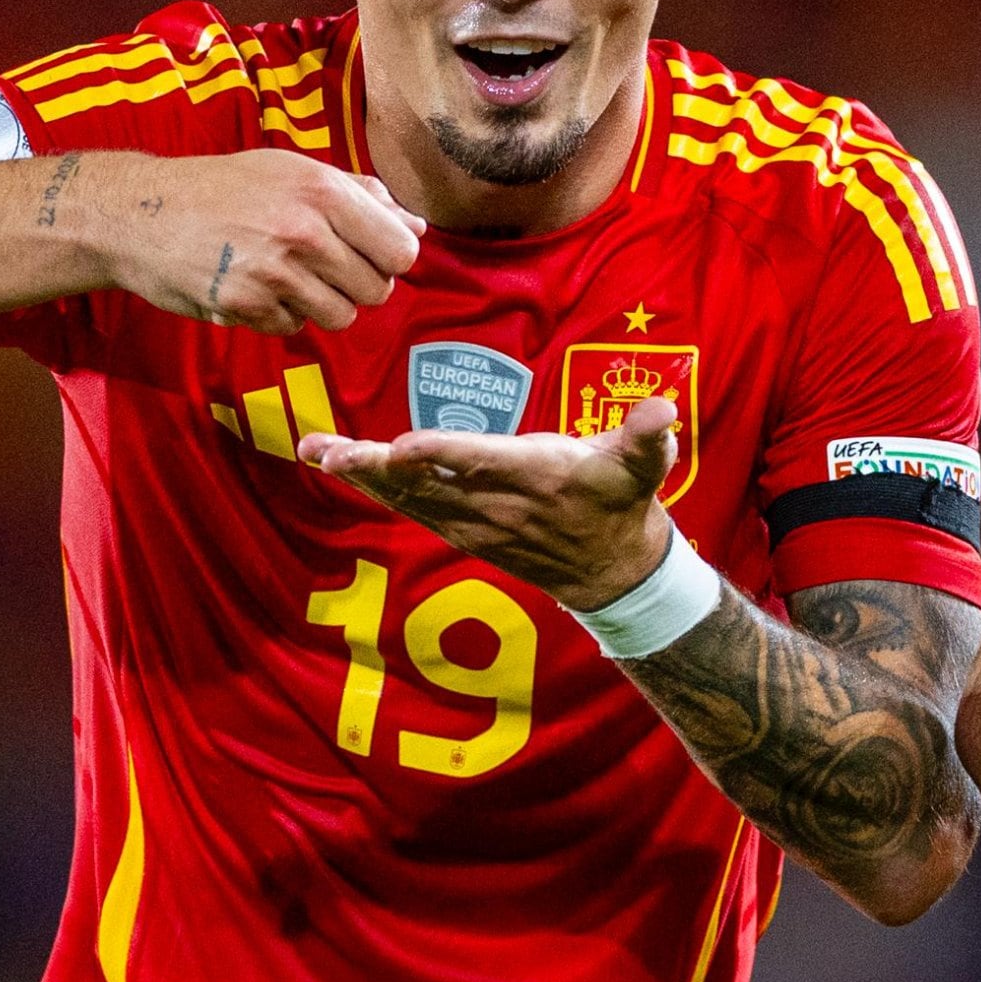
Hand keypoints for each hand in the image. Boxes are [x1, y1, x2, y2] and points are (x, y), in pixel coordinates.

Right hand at [95, 150, 425, 333]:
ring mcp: (274, 272)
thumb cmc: (224, 186)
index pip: (400, 251)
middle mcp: (303, 231)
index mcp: (323, 191)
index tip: (368, 254)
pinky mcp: (246, 306)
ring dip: (322, 304)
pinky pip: (294, 327)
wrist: (142, 212)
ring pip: (341, 316)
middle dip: (357, 285)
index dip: (389, 257)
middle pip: (376, 290)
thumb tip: (416, 227)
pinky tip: (256, 287)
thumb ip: (361, 196)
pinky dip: (281, 315)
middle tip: (323, 267)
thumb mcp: (293, 170)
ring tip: (289, 277)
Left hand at [305, 397, 681, 606]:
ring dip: (362, 476)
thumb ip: (648, 435)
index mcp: (536, 477)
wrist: (615, 572)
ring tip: (317, 451)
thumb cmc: (623, 500)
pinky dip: (376, 488)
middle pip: (427, 485)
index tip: (403, 446)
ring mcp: (476, 522)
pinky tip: (342, 468)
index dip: (442, 455)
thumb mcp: (644, 466)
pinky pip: (411, 507)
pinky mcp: (463, 530)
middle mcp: (497, 504)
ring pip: (410, 498)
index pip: (481, 463)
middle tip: (329, 452)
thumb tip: (664, 409)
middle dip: (375, 468)